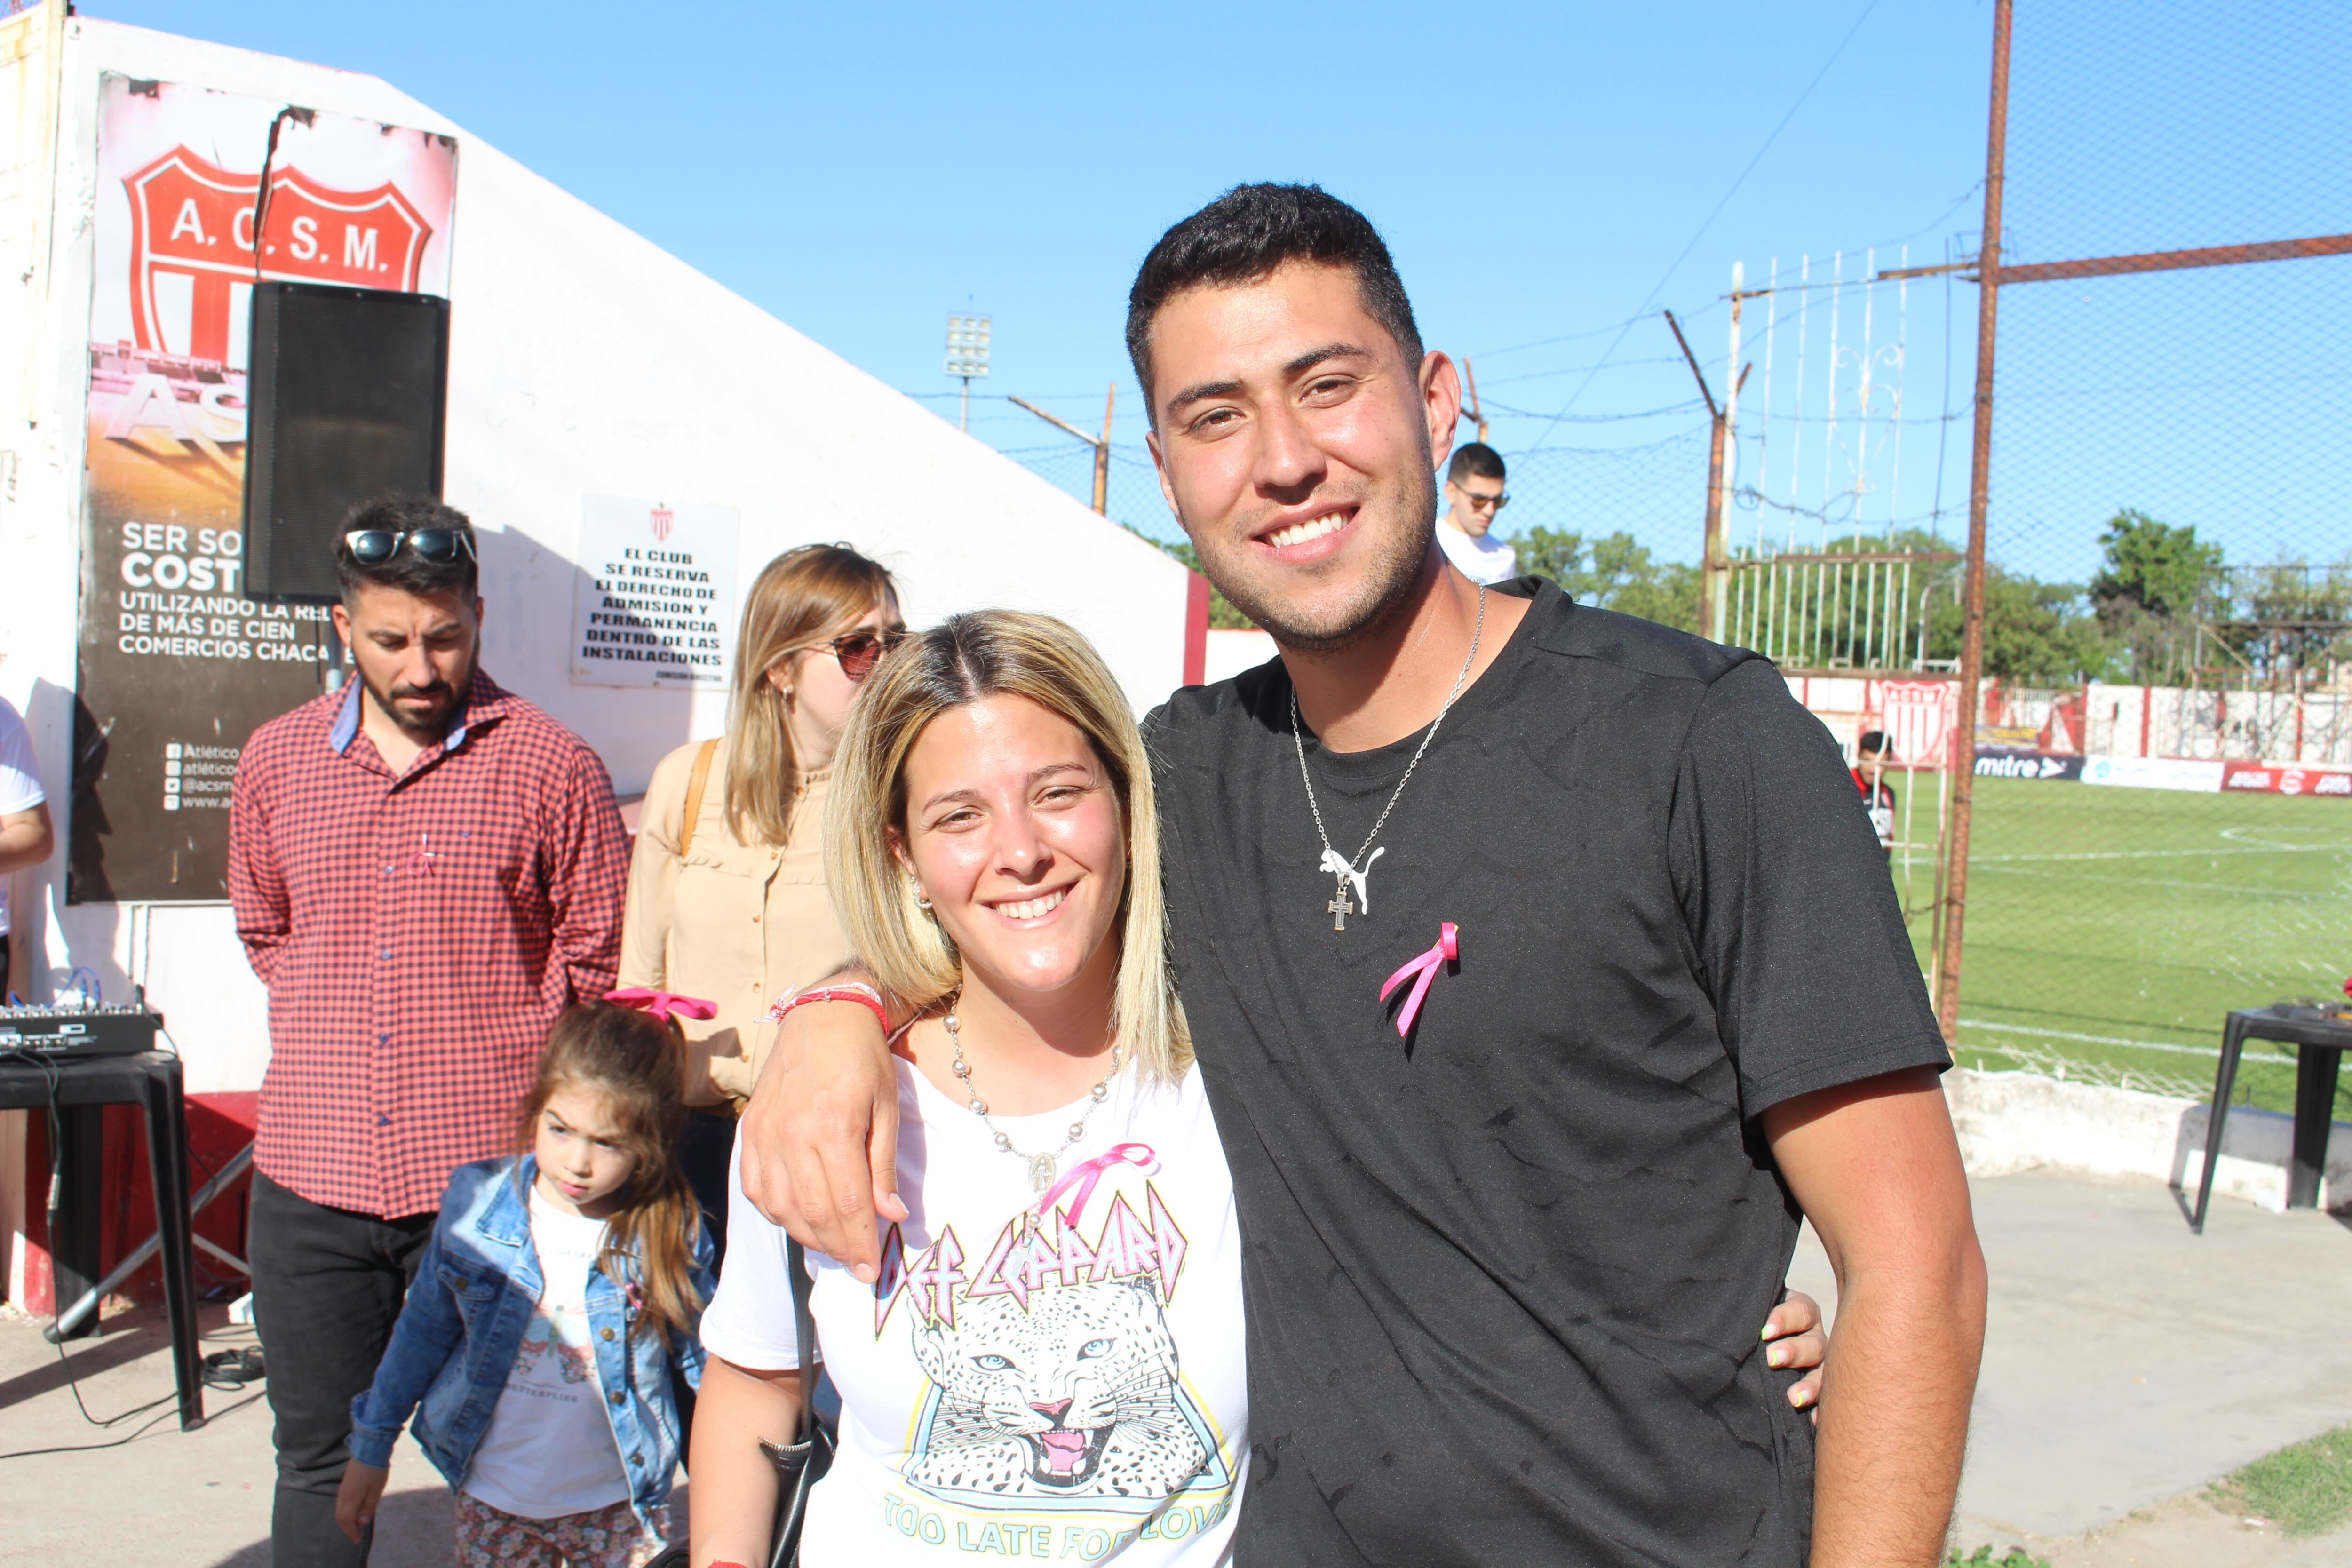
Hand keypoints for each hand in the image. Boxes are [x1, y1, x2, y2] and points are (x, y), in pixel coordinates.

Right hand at [335, 1459, 388, 1544]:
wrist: (369, 1447)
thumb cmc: (375, 1469)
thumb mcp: (376, 1490)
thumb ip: (368, 1507)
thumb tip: (362, 1523)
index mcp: (350, 1497)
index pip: (346, 1520)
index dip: (351, 1532)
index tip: (357, 1540)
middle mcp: (343, 1494)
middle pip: (340, 1516)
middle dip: (347, 1527)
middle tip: (356, 1534)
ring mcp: (343, 1487)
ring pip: (340, 1509)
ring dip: (347, 1518)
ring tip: (357, 1524)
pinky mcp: (345, 1482)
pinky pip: (342, 1501)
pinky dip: (347, 1510)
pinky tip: (355, 1509)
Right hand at [739, 999, 905, 1282]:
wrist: (821, 1016)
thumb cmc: (863, 1060)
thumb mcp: (887, 1108)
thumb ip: (883, 1165)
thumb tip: (892, 1216)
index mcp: (833, 1128)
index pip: (847, 1204)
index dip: (860, 1242)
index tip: (871, 1269)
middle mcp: (792, 1135)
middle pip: (813, 1212)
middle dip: (838, 1248)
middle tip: (856, 1267)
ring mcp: (765, 1135)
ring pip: (781, 1207)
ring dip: (807, 1236)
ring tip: (833, 1247)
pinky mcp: (750, 1131)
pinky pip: (756, 1188)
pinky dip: (776, 1213)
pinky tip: (797, 1220)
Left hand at [1761, 1290, 1828, 1420]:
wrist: (1752, 1341)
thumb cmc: (1751, 1320)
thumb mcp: (1753, 1311)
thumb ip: (1749, 1312)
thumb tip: (1730, 1314)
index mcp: (1801, 1311)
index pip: (1800, 1310)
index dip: (1784, 1319)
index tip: (1764, 1331)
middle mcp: (1813, 1336)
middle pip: (1814, 1343)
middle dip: (1794, 1352)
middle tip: (1772, 1359)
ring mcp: (1819, 1363)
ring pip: (1823, 1372)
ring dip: (1810, 1385)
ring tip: (1793, 1398)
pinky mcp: (1817, 1386)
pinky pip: (1825, 1399)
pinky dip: (1820, 1408)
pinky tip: (1813, 1419)